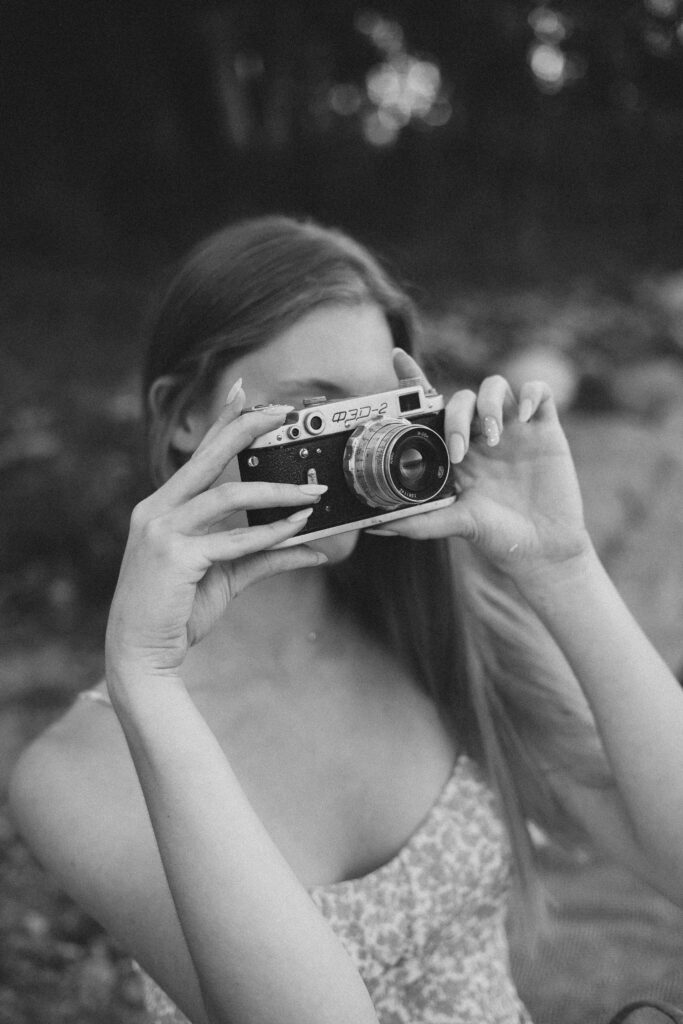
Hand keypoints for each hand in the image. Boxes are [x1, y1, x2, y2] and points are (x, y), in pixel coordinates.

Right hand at [105, 385, 327, 677]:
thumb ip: (264, 556)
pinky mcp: (176, 556)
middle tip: (282, 412)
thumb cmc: (177, 611)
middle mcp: (157, 510)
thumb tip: (313, 548)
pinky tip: (300, 528)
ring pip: (228, 495)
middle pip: (208, 457)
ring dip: (277, 490)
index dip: (221, 421)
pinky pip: (234, 538)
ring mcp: (163, 531)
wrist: (140, 653)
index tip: (243, 392)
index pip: (197, 455)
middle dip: (245, 427)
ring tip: (313, 490)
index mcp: (162, 508)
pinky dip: (272, 532)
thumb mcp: (224, 576)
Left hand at [372, 350, 592, 578]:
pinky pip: (539, 392)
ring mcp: (513, 431)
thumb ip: (418, 522)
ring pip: (496, 387)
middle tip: (461, 451)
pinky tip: (526, 417)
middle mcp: (481, 436)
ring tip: (493, 438)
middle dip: (457, 416)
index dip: (415, 380)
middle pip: (462, 398)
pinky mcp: (545, 430)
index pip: (433, 408)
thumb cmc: (497, 537)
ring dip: (489, 405)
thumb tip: (375, 526)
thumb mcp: (454, 525)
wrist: (542, 550)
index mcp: (456, 452)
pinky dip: (532, 394)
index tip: (396, 357)